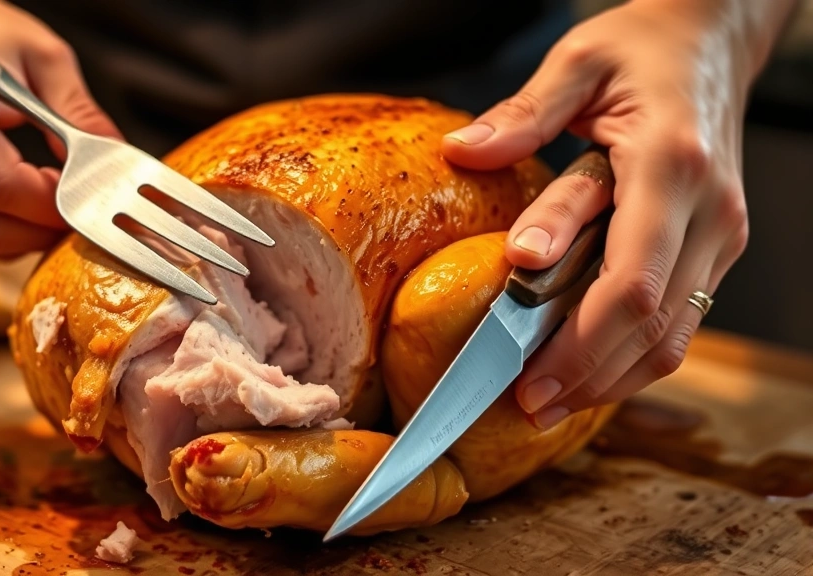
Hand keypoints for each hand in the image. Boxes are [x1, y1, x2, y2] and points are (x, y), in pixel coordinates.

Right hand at [0, 0, 121, 257]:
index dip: (54, 205)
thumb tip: (112, 158)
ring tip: (57, 202)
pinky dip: (8, 231)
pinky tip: (28, 203)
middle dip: (47, 230)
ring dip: (30, 236)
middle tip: (81, 210)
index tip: (88, 194)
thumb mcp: (43, 58)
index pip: (1, 187)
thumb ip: (79, 112)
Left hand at [440, 0, 785, 428]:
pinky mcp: (717, 247)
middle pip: (653, 324)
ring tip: (549, 404)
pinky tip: (588, 373)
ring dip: (611, 378)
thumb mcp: (578, 61)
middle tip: (528, 405)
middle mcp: (708, 210)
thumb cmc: (643, 49)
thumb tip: (464, 152)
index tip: (523, 371)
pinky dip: (634, 357)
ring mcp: (721, 233)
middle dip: (588, 373)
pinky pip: (681, 320)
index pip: (631, 280)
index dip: (578, 337)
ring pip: (674, 335)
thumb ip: (524, 113)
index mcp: (670, 164)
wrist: (711, 39)